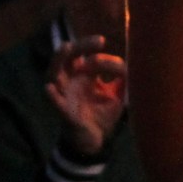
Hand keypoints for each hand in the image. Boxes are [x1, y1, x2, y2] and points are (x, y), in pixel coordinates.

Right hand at [46, 37, 127, 155]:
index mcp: (81, 75)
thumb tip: (132, 63)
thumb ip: (122, 79)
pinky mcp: (64, 112)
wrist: (95, 141)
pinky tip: (50, 88)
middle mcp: (70, 81)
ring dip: (59, 60)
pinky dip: (52, 96)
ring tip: (66, 48)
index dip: (97, 52)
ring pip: (54, 74)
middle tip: (98, 41)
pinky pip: (55, 103)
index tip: (112, 53)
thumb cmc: (101, 114)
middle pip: (68, 56)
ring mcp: (65, 95)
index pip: (86, 55)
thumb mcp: (116, 94)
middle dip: (81, 46)